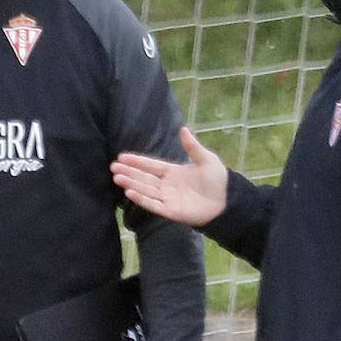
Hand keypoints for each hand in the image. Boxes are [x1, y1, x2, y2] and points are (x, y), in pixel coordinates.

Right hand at [110, 127, 227, 225]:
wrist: (228, 202)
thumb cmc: (218, 181)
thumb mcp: (206, 159)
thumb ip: (192, 147)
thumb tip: (182, 129)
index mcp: (173, 172)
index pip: (151, 165)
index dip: (137, 161)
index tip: (121, 156)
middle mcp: (167, 185)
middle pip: (144, 178)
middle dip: (129, 172)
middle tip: (113, 167)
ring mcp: (168, 198)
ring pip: (145, 190)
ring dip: (131, 183)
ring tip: (116, 177)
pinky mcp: (170, 211)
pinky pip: (153, 204)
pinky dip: (141, 199)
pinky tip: (129, 191)